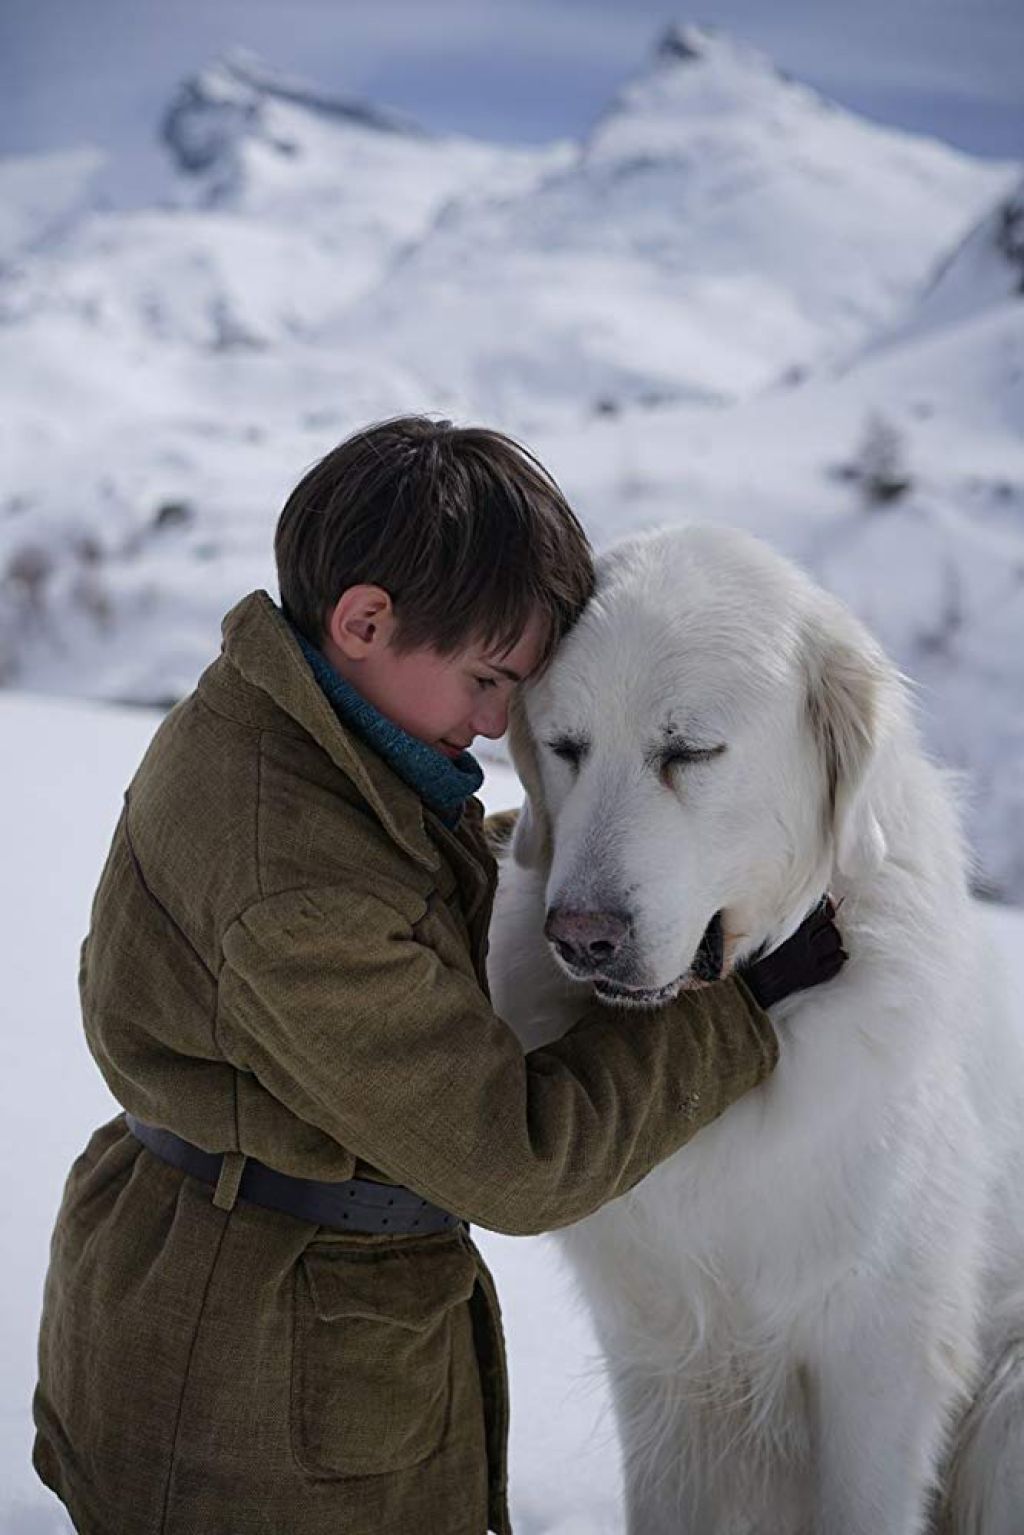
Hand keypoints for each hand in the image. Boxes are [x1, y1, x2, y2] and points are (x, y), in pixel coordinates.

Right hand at [737, 895, 846, 1009]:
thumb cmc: (747, 958)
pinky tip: (838, 956)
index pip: (818, 912)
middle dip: (831, 923)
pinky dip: (838, 959)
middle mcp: (803, 943)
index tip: (827, 903)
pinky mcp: (810, 977)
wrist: (746, 988)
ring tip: (832, 938)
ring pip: (833, 944)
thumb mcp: (757, 931)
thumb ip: (773, 918)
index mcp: (790, 929)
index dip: (826, 907)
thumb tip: (784, 904)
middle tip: (830, 920)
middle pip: (828, 928)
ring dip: (835, 939)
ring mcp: (808, 961)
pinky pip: (832, 967)